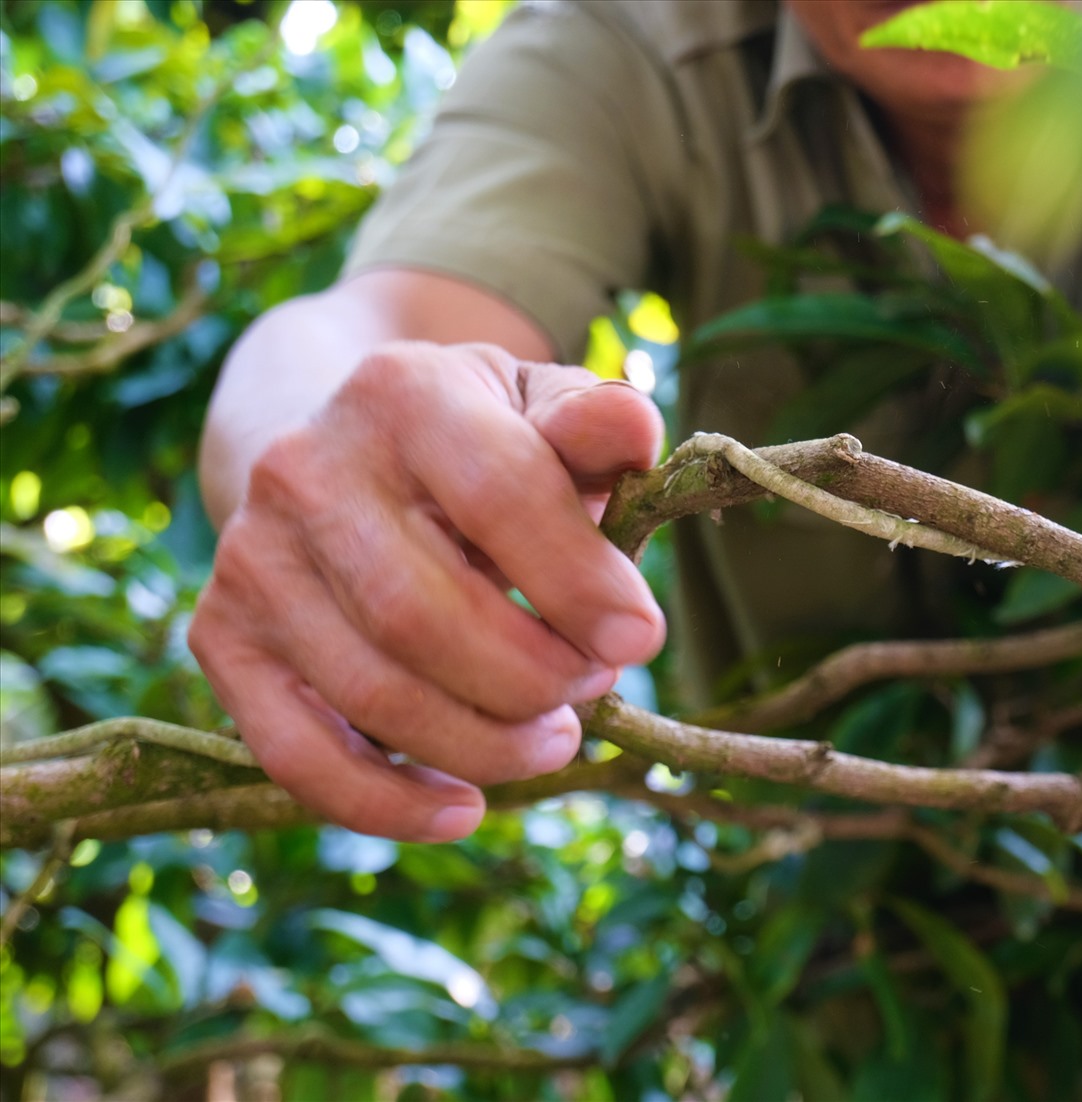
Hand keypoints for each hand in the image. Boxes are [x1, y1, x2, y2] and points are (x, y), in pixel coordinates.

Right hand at [188, 342, 663, 840]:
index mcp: (403, 394)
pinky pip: (295, 752)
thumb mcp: (544, 407)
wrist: (344, 448)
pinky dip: (385, 801)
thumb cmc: (482, 442)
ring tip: (552, 738)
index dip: (578, 582)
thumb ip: (594, 422)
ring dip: (483, 742)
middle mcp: (306, 467)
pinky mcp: (223, 637)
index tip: (641, 639)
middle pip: (423, 612)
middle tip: (592, 686)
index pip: (499, 494)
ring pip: (371, 691)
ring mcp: (252, 556)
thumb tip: (630, 429)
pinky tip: (463, 807)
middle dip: (532, 675)